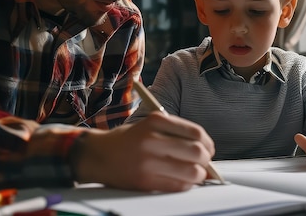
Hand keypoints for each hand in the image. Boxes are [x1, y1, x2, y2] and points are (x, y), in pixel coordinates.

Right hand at [72, 112, 214, 191]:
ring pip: (191, 172)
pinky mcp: (145, 180)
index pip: (195, 132)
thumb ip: (174, 133)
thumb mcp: (148, 125)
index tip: (208, 149)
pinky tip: (182, 181)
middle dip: (206, 160)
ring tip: (194, 174)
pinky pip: (178, 185)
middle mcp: (152, 139)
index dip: (208, 143)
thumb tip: (205, 149)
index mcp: (155, 121)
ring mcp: (148, 161)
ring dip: (199, 175)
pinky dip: (186, 184)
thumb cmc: (126, 140)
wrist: (97, 155)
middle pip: (197, 152)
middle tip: (204, 163)